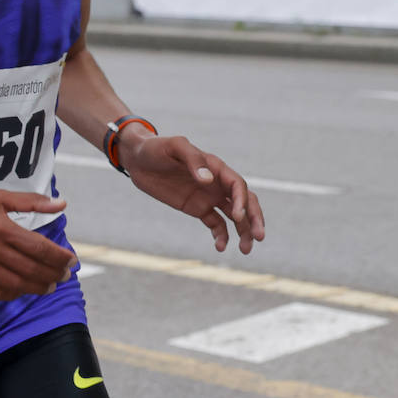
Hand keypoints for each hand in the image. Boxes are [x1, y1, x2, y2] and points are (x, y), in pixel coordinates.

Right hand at [0, 190, 76, 301]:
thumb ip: (32, 202)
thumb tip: (62, 203)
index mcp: (2, 228)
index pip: (40, 248)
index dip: (60, 257)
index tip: (71, 261)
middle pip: (32, 270)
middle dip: (54, 275)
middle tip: (64, 276)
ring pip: (17, 285)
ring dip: (38, 288)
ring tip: (48, 286)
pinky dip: (14, 294)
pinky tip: (22, 289)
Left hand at [123, 135, 265, 253]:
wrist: (138, 159)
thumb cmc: (156, 148)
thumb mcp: (174, 147)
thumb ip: (192, 160)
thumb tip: (208, 180)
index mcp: (215, 167)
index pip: (237, 185)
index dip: (242, 201)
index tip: (237, 216)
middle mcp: (217, 183)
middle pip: (244, 202)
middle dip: (254, 219)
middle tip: (259, 237)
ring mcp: (208, 197)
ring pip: (235, 216)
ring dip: (243, 232)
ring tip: (245, 250)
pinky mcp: (198, 208)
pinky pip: (216, 224)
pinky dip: (221, 236)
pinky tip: (220, 247)